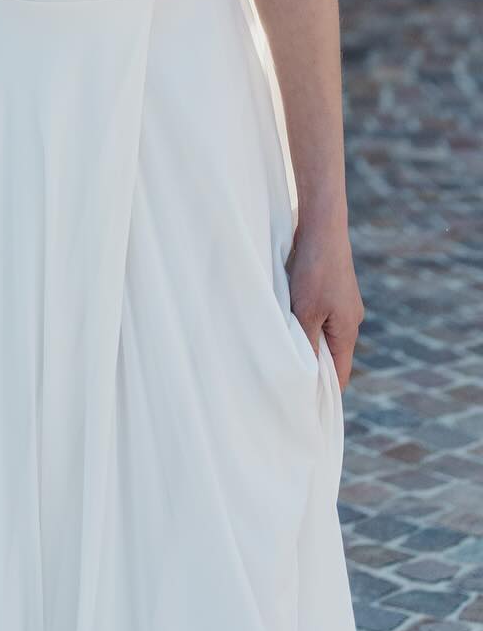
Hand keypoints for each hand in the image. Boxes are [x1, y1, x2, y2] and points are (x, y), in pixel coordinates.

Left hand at [287, 218, 364, 389]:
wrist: (321, 227)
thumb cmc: (315, 271)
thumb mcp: (306, 312)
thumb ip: (307, 345)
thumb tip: (306, 377)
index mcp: (348, 332)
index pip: (339, 375)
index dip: (322, 391)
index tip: (302, 402)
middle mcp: (349, 320)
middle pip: (331, 356)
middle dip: (311, 366)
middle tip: (284, 377)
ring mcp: (342, 304)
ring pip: (323, 333)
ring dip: (305, 340)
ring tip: (281, 347)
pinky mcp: (332, 290)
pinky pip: (319, 315)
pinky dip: (304, 321)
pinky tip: (286, 318)